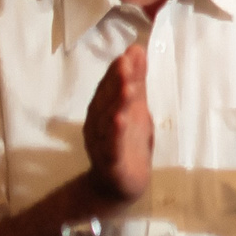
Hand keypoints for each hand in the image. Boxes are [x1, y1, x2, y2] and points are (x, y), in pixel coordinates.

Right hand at [83, 46, 152, 202]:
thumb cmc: (128, 142)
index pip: (109, 87)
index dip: (118, 70)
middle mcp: (98, 125)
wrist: (120, 185)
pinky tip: (120, 121)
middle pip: (106, 101)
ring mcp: (103, 144)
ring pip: (107, 122)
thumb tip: (137, 49)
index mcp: (104, 111)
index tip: (130, 52)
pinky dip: (114, 134)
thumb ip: (137, 82)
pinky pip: (111, 147)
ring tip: (127, 87)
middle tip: (125, 62)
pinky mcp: (111, 163)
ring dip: (116, 104)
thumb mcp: (137, 109)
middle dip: (116, 81)